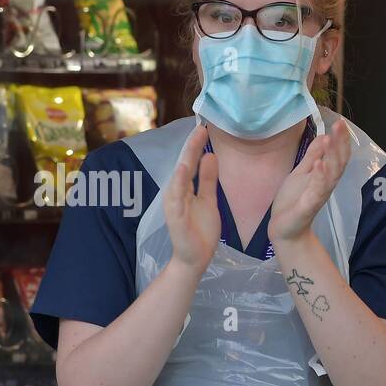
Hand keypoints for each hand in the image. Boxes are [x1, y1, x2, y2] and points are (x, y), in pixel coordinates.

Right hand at [163, 124, 221, 275]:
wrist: (195, 258)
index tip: (205, 127)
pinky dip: (178, 184)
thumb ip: (208, 179)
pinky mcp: (175, 218)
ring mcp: (174, 204)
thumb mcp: (209, 200)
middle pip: (184, 165)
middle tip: (202, 127)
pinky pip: (176, 199)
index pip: (191, 162)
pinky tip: (182, 171)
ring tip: (193, 141)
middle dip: (192, 146)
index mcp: (185, 187)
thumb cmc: (200, 230)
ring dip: (185, 159)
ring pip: (179, 178)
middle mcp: (177, 192)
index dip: (197, 145)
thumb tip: (210, 155)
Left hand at [268, 118, 351, 243]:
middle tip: (341, 125)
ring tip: (332, 140)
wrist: (285, 229)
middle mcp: (325, 185)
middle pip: (337, 162)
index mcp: (324, 176)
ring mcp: (317, 196)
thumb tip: (326, 136)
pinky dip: (319, 178)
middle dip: (339, 144)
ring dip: (332, 157)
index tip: (341, 122)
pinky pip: (316, 192)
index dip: (340, 139)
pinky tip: (320, 165)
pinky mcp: (307, 207)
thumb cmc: (293, 200)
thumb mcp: (302, 172)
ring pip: (330, 175)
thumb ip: (313, 155)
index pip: (336, 155)